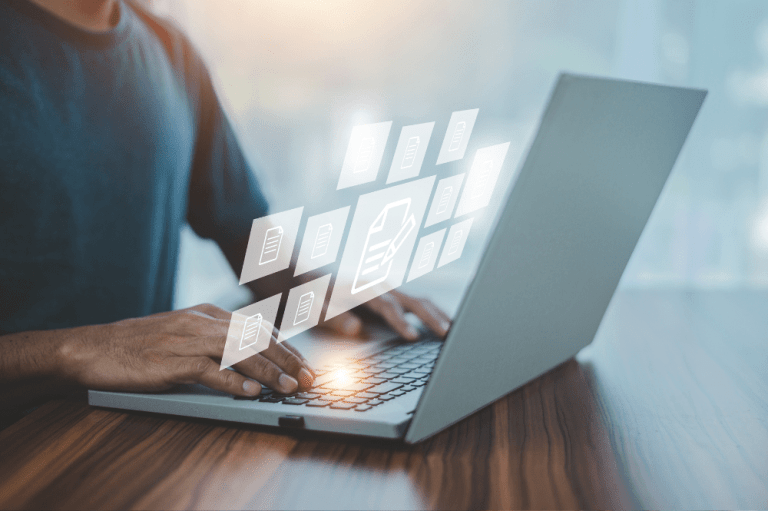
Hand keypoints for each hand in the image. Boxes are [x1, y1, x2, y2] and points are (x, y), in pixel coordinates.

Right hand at [55, 304, 314, 396]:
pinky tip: (252, 392)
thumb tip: (251, 357)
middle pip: (257, 338)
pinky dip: (234, 382)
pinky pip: (210, 371)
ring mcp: (188, 340)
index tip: (304, 363)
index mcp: (209, 313)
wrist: (94, 348)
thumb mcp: (184, 332)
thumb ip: (216, 339)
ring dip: (270, 370)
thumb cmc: (141, 344)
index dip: (286, 347)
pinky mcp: (172, 361)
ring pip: (240, 352)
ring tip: (290, 386)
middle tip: (310, 378)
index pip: (258, 327)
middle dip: (288, 358)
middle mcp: (203, 322)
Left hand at [322, 290, 450, 340]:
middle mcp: (381, 287)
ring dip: (438, 314)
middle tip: (446, 335)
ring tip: (454, 331)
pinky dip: (434, 313)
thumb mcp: (317, 308)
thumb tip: (356, 330)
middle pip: (412, 300)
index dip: (401, 322)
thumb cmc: (315, 295)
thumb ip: (334, 318)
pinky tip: (445, 324)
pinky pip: (418, 303)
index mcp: (364, 289)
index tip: (413, 338)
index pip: (388, 306)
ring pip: (420, 300)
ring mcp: (390, 291)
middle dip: (431, 317)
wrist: (314, 277)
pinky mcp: (393, 297)